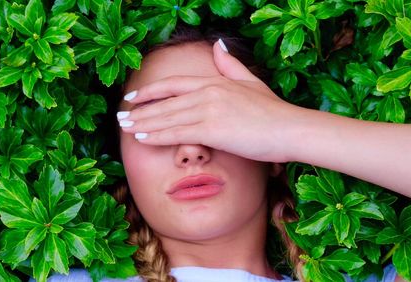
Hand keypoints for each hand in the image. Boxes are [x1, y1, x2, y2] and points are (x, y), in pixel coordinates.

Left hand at [118, 40, 303, 162]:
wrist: (290, 129)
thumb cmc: (273, 111)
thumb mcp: (251, 81)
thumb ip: (230, 65)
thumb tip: (217, 45)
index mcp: (214, 81)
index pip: (173, 84)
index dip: (150, 91)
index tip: (133, 98)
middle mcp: (208, 92)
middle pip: (165, 102)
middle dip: (140, 111)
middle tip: (120, 117)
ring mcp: (209, 110)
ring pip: (167, 117)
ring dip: (143, 124)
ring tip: (125, 128)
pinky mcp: (212, 129)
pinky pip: (177, 133)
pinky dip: (157, 136)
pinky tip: (142, 139)